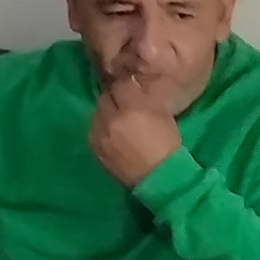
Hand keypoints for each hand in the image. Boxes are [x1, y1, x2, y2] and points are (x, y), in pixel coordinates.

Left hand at [87, 59, 196, 186]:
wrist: (158, 176)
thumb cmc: (166, 144)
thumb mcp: (161, 114)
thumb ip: (144, 97)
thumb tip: (130, 83)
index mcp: (134, 108)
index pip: (121, 85)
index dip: (126, 86)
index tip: (130, 89)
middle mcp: (112, 119)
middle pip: (105, 97)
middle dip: (114, 99)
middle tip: (124, 105)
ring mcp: (100, 135)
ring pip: (97, 113)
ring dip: (106, 113)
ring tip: (117, 120)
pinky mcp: (94, 147)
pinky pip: (93, 129)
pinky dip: (101, 128)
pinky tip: (111, 133)